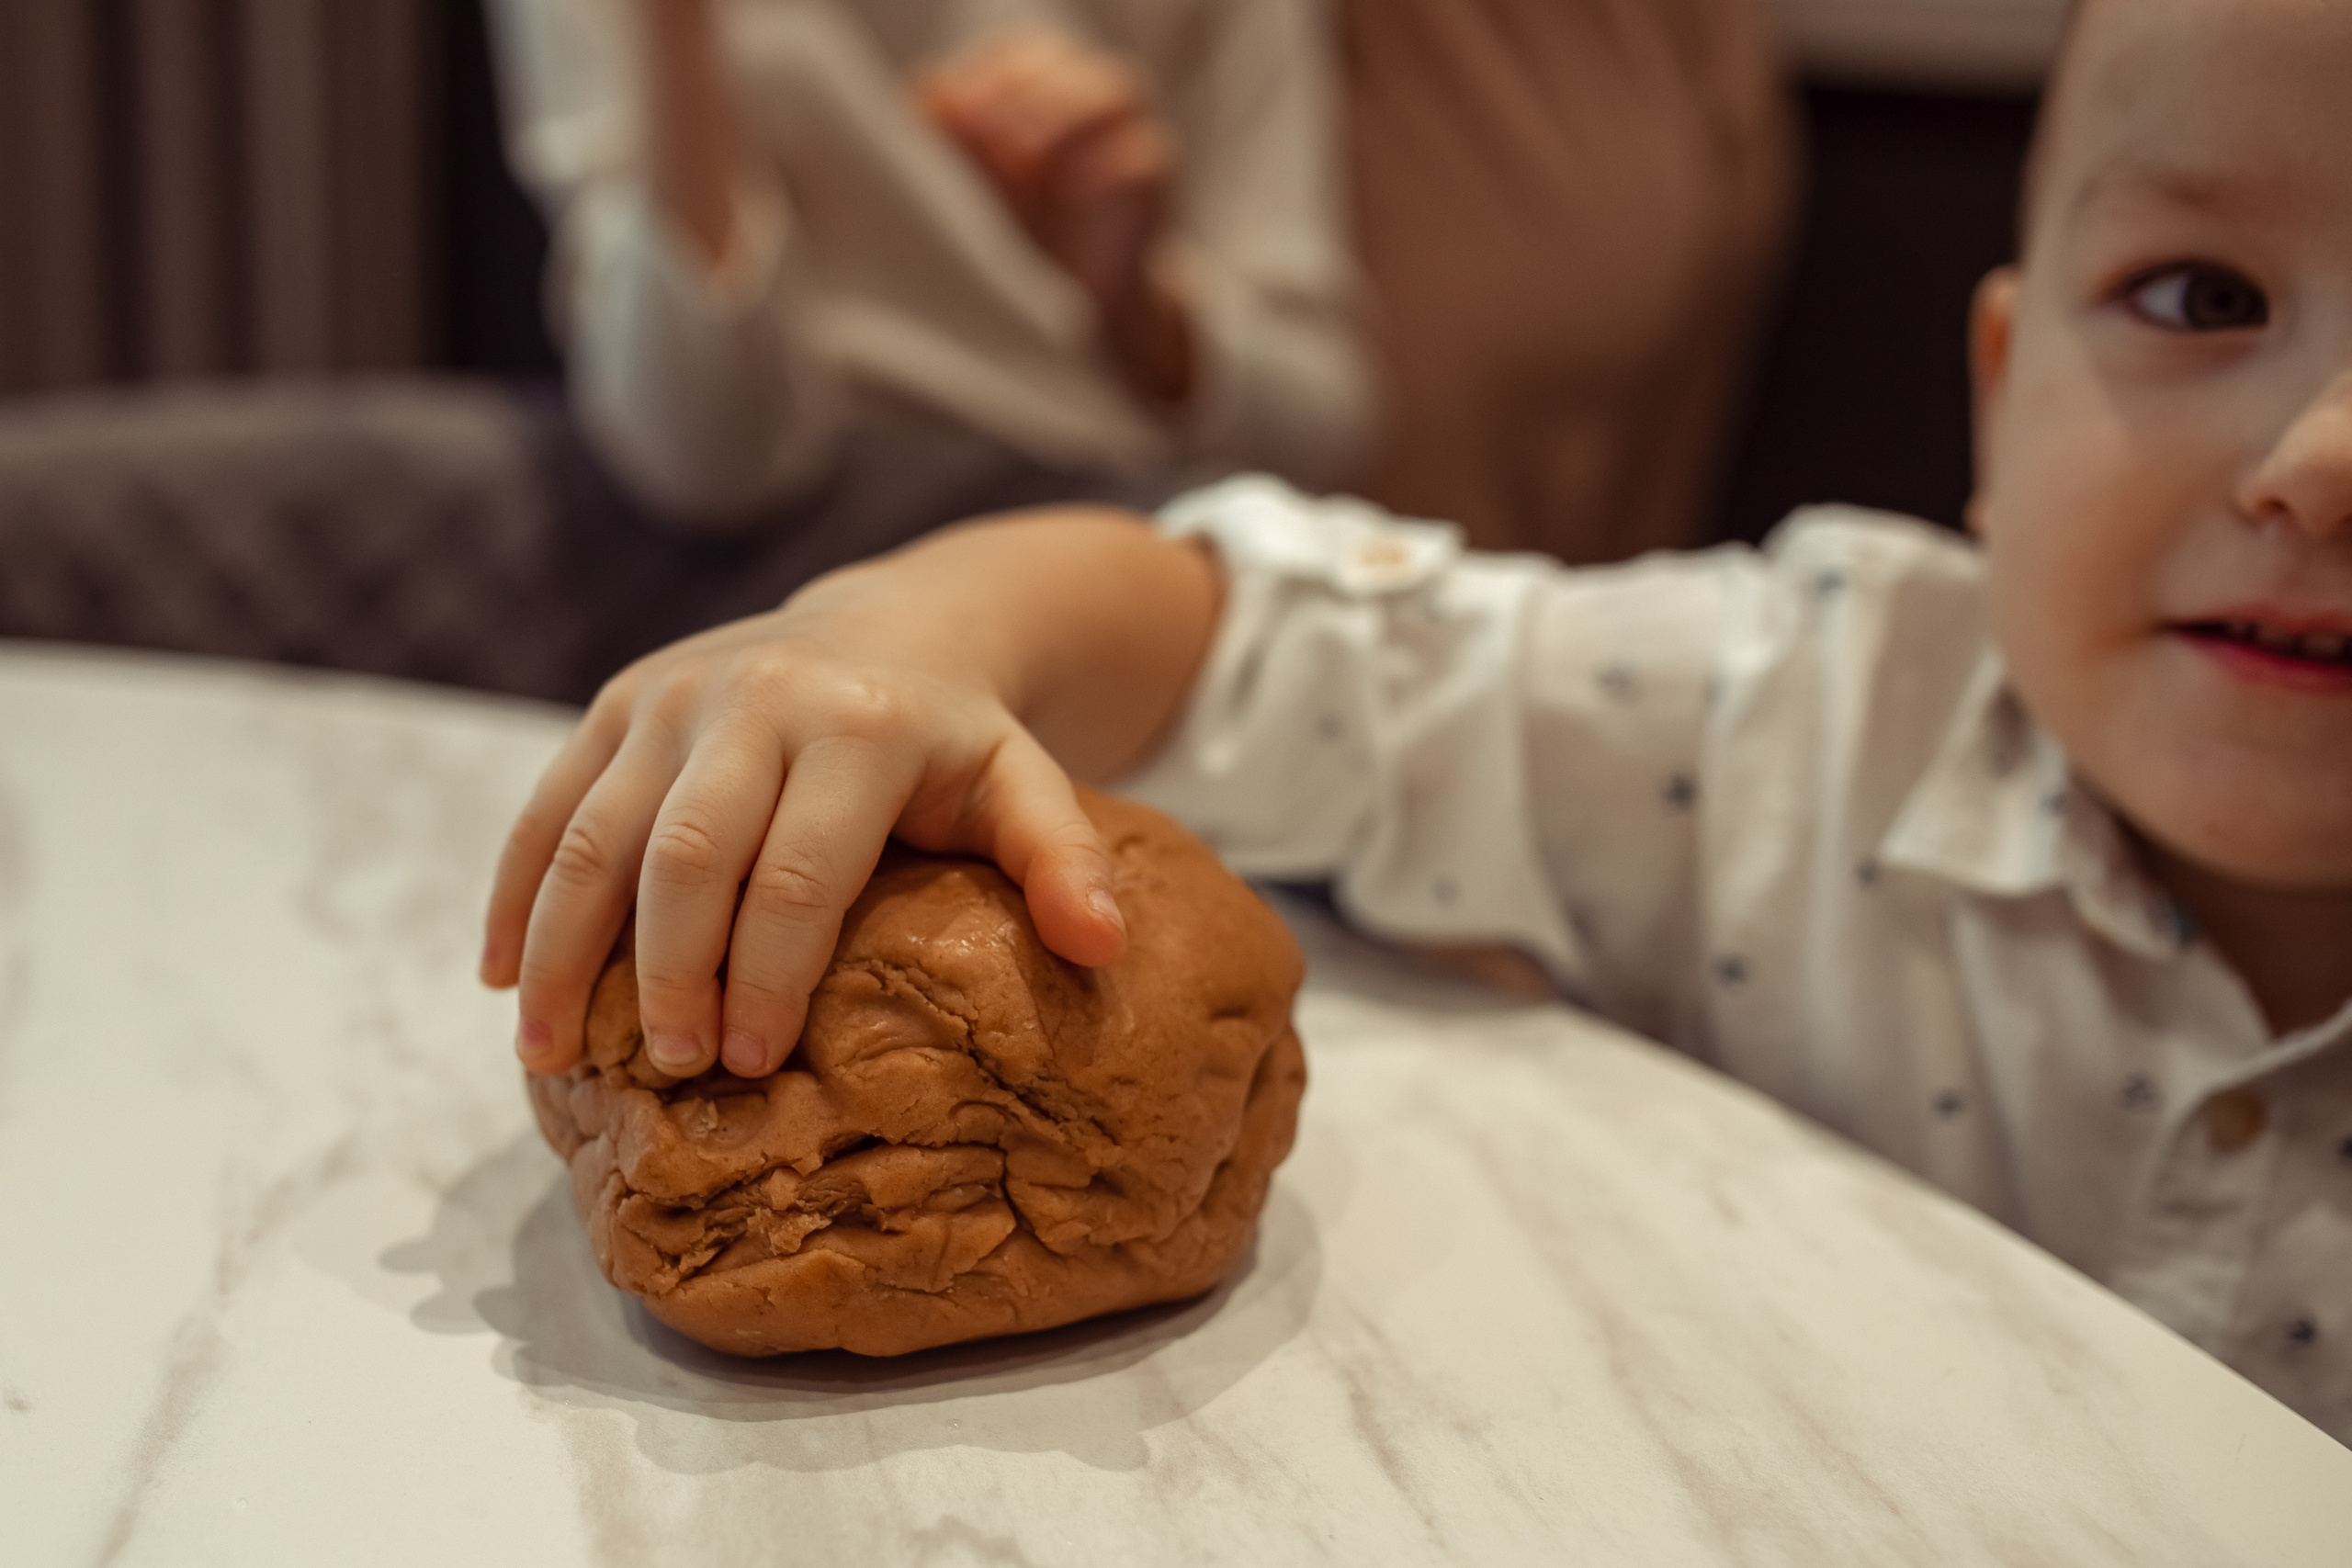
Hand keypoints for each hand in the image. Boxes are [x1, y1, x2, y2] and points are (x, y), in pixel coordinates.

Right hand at [480, 510, 1219, 1081]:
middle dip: (668, 974)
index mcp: (860, 726)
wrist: (887, 623)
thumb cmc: (955, 741)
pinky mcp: (618, 701)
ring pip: (595, 833)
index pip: (799, 873)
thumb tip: (1104, 947)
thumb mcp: (1025, 784)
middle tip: (670, 1071)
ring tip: (547, 1058)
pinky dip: (514, 894)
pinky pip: (549, 805)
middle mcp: (756, 697)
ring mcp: (674, 694)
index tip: (753, 1067)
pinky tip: (499, 978)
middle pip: (687, 856)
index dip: (770, 976)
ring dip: (560, 950)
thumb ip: (1062, 860)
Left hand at [917, 28, 1193, 400]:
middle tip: (980, 131)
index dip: (986, 77)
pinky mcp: (1155, 177)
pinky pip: (1142, 156)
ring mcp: (1132, 133)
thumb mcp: (979, 186)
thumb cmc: (1024, 232)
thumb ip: (953, 139)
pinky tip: (1067, 193)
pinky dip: (1102, 168)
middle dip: (1019, 93)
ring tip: (1021, 157)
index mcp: (1044, 91)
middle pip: (1064, 64)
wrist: (1079, 301)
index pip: (1019, 56)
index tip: (952, 114)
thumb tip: (923, 89)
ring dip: (1062, 116)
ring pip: (1112, 93)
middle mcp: (1092, 101)